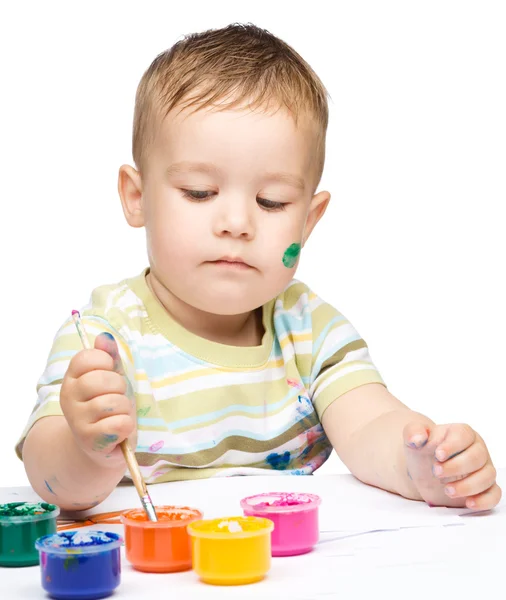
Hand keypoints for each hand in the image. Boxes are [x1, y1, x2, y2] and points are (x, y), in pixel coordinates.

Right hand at [61, 332, 135, 467]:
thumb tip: (105, 336)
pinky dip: (126, 425)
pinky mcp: (89, 440)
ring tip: (117, 415)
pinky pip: (119, 423)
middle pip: (103, 380)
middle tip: (116, 397)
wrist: (100, 446)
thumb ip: (109, 357)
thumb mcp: (111, 378)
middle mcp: (68, 397)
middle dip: (120, 387)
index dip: (106, 362)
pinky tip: (119, 429)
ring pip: (114, 402)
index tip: (109, 373)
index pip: (87, 357)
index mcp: (72, 378)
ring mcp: (76, 419)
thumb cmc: (108, 407)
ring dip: (124, 408)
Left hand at [403, 422, 500, 510]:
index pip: (464, 435)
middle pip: (477, 457)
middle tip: (436, 472)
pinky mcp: (485, 488)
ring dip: (468, 486)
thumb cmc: (423, 451)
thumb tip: (417, 438)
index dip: (452, 445)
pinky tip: (468, 503)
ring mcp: (483, 469)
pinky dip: (484, 500)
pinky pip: (494, 494)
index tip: (438, 455)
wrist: (424, 470)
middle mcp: (477, 449)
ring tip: (447, 490)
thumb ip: (413, 432)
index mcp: (461, 433)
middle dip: (456, 467)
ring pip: (487, 476)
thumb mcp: (412, 438)